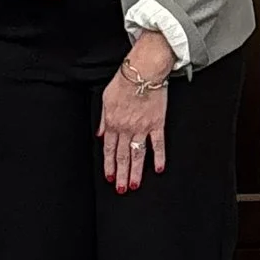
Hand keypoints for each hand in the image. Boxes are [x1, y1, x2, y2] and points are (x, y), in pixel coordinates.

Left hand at [98, 31, 173, 193]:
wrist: (144, 70)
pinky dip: (158, 156)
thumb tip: (100, 135)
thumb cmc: (125, 81)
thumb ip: (103, 120)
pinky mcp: (157, 123)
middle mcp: (127, 128)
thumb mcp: (106, 99)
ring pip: (138, 154)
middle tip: (121, 189)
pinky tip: (158, 168)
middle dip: (120, 174)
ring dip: (135, 171)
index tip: (109, 177)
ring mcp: (143, 127)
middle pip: (123, 155)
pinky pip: (158, 143)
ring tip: (134, 184)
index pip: (110, 149)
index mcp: (113, 122)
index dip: (109, 164)